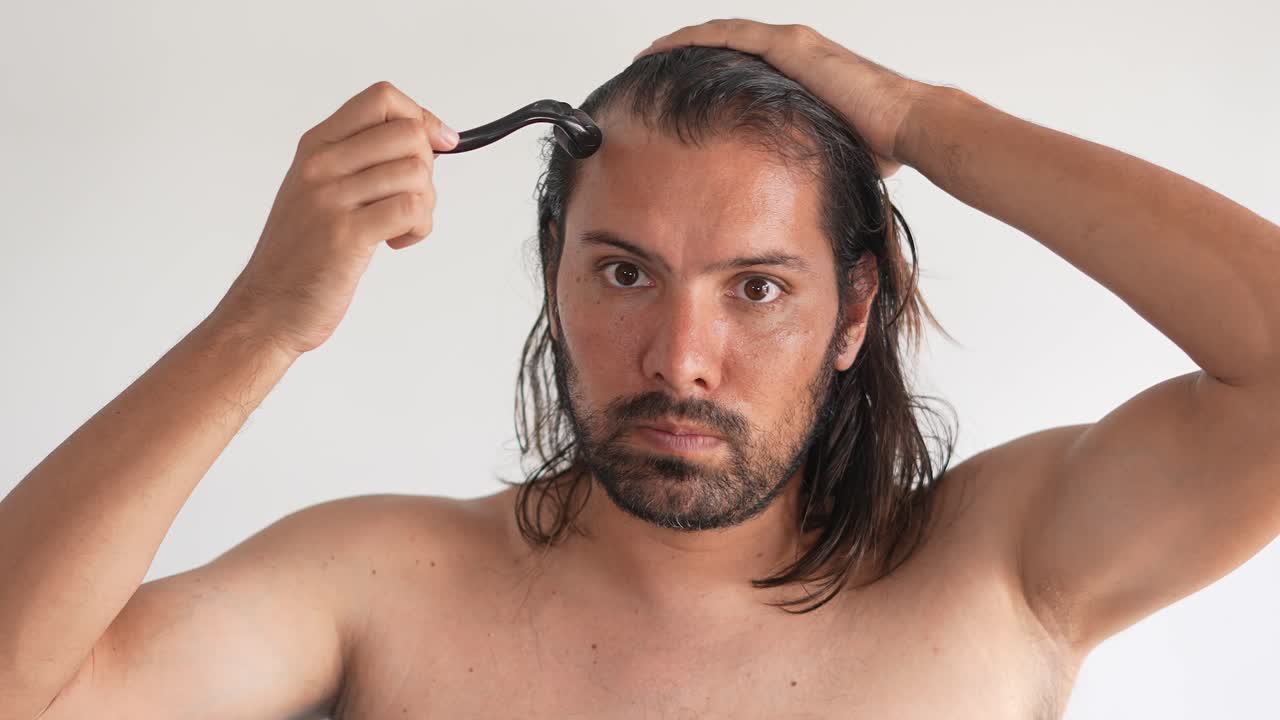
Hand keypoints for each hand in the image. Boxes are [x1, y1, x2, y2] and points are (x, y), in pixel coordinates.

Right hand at [210, 81, 459, 356]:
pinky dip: (418, 229)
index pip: (381, 99)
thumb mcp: (319, 191)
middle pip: (408, 134)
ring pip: (416, 174)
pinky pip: (411, 209)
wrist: (266, 308)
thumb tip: (426, 140)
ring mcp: (331, 199)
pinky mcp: (346, 236)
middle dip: (427, 169)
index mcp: (316, 146)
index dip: (421, 118)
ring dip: (424, 206)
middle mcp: (321, 165)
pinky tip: (395, 242)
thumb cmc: (301, 254)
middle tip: (408, 200)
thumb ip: (360, 161)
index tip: (437, 144)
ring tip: (398, 227)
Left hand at [633, 19, 932, 178]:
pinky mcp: (790, 46)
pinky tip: (662, 48)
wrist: (907, 127)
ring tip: (644, 58)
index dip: (703, 81)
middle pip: (723, 49)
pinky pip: (729, 36)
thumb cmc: (879, 146)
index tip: (670, 98)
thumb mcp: (824, 154)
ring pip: (720, 36)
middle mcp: (791, 55)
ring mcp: (790, 46)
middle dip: (683, 59)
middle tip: (645, 74)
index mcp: (797, 79)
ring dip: (680, 44)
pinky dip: (693, 39)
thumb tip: (782, 200)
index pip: (738, 72)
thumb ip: (799, 162)